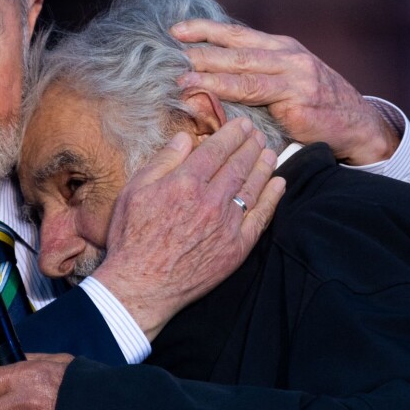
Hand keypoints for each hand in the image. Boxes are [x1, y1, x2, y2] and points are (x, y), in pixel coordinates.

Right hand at [92, 117, 283, 340]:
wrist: (141, 285)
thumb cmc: (132, 237)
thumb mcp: (135, 190)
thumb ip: (163, 161)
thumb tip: (186, 137)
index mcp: (186, 182)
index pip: (217, 149)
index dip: (232, 133)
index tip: (242, 124)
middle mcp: (211, 200)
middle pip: (239, 164)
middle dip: (251, 144)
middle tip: (258, 133)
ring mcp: (227, 224)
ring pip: (253, 186)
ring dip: (264, 165)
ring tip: (270, 152)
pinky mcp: (237, 247)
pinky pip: (261, 217)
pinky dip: (272, 198)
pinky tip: (278, 184)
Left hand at [172, 18, 398, 165]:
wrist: (358, 124)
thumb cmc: (317, 103)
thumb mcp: (289, 79)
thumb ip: (258, 74)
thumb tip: (216, 74)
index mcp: (283, 47)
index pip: (238, 33)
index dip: (207, 29)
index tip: (177, 29)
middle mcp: (289, 58)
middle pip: (237, 50)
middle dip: (201, 51)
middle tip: (170, 54)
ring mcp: (295, 80)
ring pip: (245, 74)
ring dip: (210, 76)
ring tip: (183, 80)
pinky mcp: (297, 105)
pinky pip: (259, 103)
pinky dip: (233, 102)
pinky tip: (213, 104)